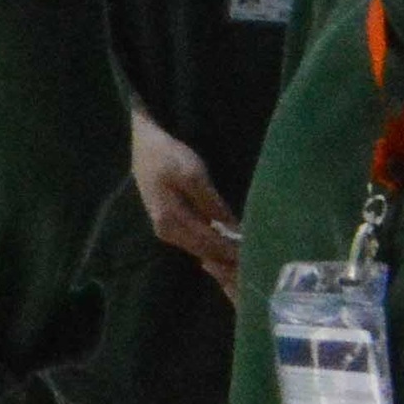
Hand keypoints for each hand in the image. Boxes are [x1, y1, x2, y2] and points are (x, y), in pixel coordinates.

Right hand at [135, 105, 243, 291]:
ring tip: (249, 251)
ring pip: (201, 249)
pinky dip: (214, 244)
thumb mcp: (193, 176)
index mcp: (171, 222)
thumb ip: (212, 204)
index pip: (209, 244)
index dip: (234, 251)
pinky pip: (197, 241)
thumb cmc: (168, 157)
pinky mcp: (170, 225)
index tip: (260, 254)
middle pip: (205, 252)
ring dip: (223, 252)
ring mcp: (166, 231)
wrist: (143, 146)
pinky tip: (231, 242)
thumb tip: (234, 229)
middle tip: (260, 257)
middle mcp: (167, 233)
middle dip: (230, 257)